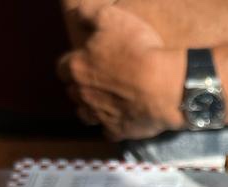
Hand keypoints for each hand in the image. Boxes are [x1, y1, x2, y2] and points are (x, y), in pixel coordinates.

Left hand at [57, 5, 182, 140]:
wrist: (165, 87)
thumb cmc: (138, 50)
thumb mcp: (111, 18)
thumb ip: (88, 14)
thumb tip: (77, 14)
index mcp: (78, 67)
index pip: (62, 68)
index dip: (72, 64)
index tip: (84, 61)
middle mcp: (84, 95)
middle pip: (73, 93)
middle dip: (80, 86)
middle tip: (97, 80)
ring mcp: (100, 116)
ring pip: (85, 115)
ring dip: (91, 108)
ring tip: (104, 102)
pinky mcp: (118, 131)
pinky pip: (108, 132)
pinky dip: (112, 126)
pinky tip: (120, 119)